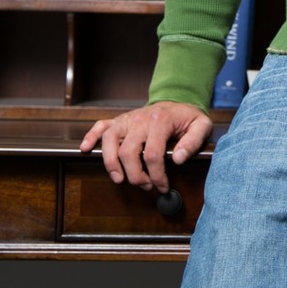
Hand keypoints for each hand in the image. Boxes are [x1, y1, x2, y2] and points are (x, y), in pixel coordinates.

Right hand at [80, 102, 213, 193]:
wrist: (176, 101)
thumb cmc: (187, 117)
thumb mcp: (201, 126)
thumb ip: (193, 142)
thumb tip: (177, 159)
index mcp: (160, 121)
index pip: (153, 155)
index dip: (157, 176)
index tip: (162, 186)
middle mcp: (140, 119)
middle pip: (128, 152)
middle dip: (136, 176)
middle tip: (146, 185)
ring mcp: (127, 119)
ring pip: (110, 142)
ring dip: (111, 164)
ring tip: (119, 179)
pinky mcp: (119, 121)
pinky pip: (100, 126)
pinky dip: (90, 137)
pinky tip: (85, 149)